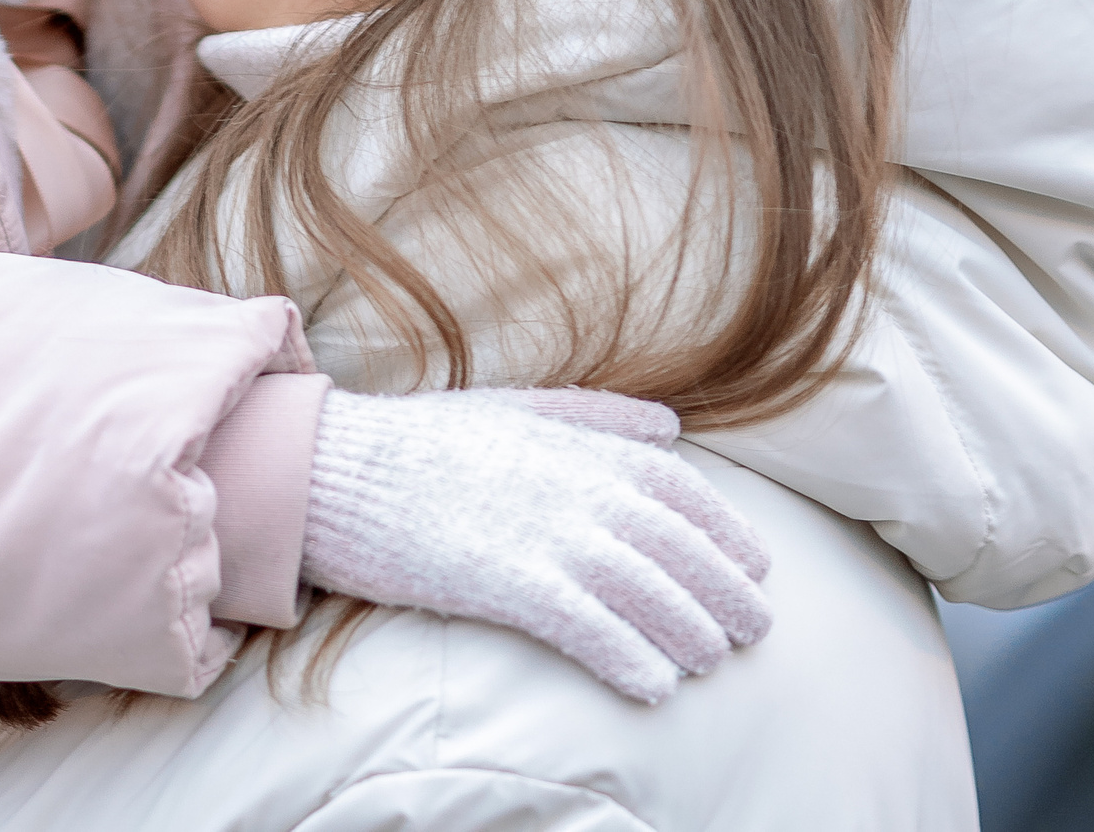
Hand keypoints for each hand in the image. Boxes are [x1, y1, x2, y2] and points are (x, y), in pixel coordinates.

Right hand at [299, 387, 770, 704]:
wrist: (337, 468)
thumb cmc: (421, 441)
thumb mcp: (514, 407)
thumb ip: (594, 416)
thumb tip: (669, 426)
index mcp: (581, 444)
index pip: (685, 491)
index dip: (729, 533)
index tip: (756, 567)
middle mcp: (577, 487)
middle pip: (680, 548)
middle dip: (726, 593)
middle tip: (755, 631)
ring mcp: (545, 533)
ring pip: (648, 593)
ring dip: (691, 633)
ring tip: (710, 663)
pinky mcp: (508, 581)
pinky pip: (590, 628)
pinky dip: (630, 657)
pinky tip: (654, 685)